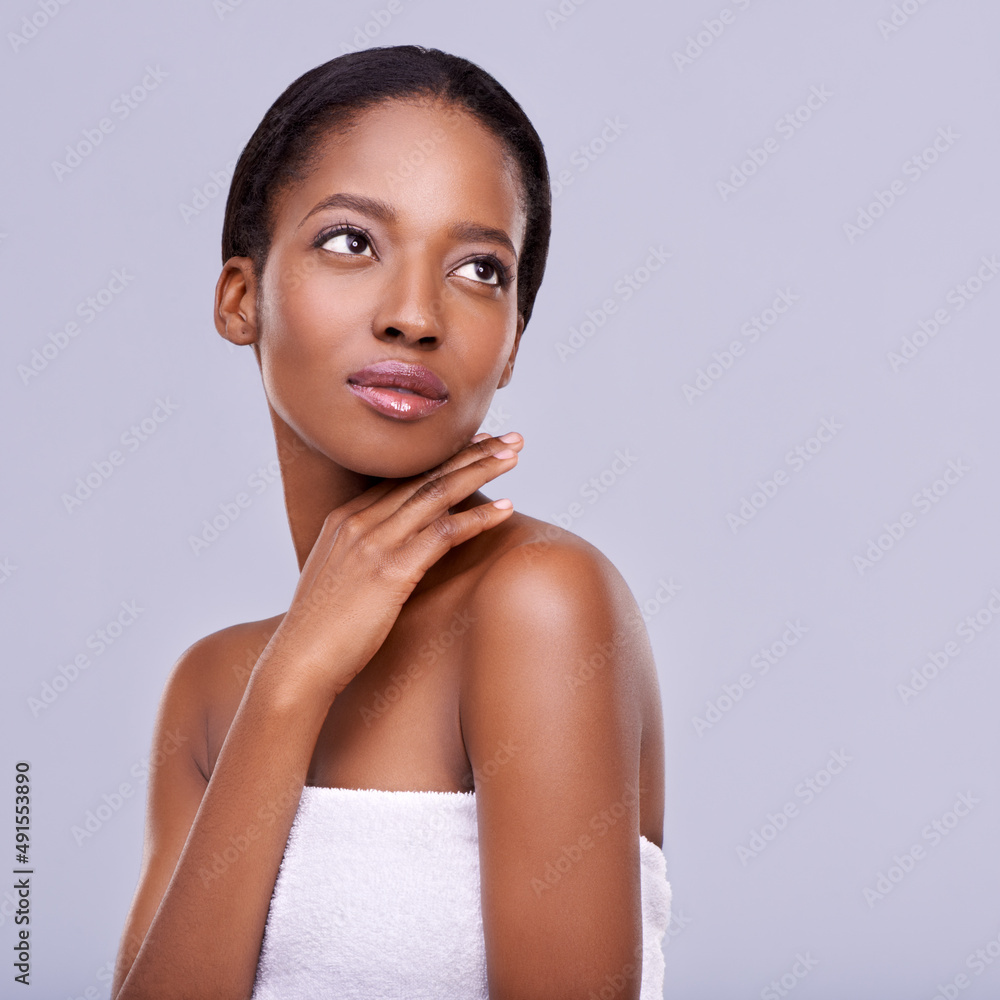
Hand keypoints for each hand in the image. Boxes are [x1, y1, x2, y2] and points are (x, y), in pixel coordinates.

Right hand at [263, 432, 523, 699]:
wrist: (299, 662)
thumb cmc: (321, 630)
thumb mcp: (338, 578)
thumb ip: (362, 556)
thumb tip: (389, 558)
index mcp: (344, 518)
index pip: (403, 476)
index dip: (445, 457)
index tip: (477, 444)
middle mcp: (358, 521)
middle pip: (425, 475)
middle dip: (472, 453)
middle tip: (510, 438)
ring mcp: (373, 543)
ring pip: (438, 493)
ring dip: (481, 471)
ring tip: (516, 456)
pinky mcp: (390, 570)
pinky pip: (444, 533)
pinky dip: (478, 518)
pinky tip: (507, 509)